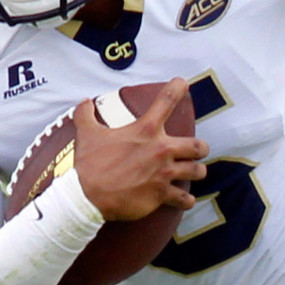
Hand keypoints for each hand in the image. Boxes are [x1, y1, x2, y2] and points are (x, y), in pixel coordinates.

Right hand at [73, 78, 209, 221]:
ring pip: (197, 172)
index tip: (183, 83)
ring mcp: (163, 174)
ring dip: (196, 172)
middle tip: (195, 150)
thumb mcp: (87, 133)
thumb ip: (86, 114)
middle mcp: (160, 150)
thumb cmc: (89, 164)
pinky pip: (184, 199)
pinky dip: (186, 200)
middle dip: (200, 148)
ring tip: (192, 172)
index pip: (167, 100)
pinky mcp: (161, 195)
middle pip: (197, 146)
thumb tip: (84, 102)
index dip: (178, 88)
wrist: (88, 197)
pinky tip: (185, 199)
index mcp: (145, 130)